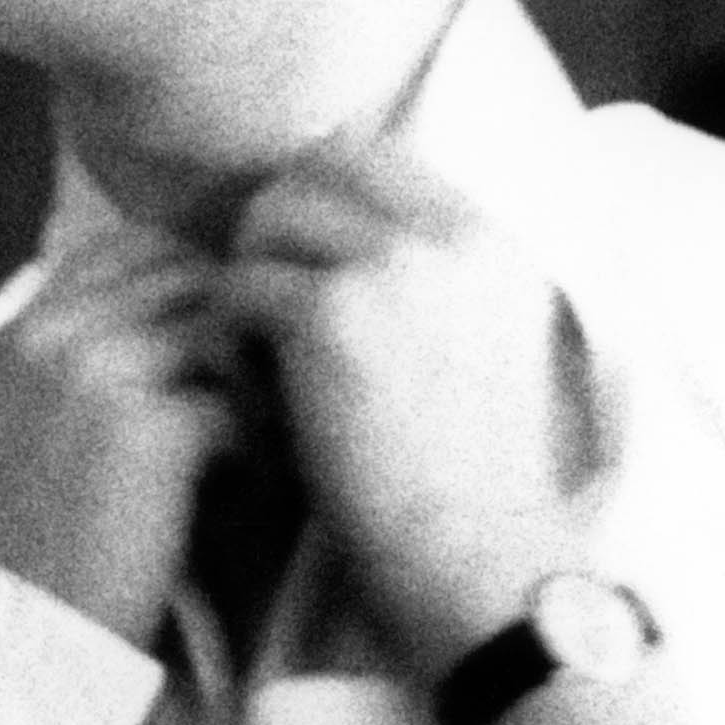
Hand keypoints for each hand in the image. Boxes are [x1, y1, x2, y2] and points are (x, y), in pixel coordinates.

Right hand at [0, 224, 244, 650]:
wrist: (32, 642)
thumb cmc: (52, 548)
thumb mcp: (42, 431)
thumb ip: (91, 360)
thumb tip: (195, 305)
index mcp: (20, 332)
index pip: (129, 246)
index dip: (192, 281)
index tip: (224, 341)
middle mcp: (49, 336)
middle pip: (186, 276)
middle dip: (235, 329)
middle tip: (264, 394)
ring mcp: (92, 372)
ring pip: (221, 328)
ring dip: (253, 383)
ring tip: (263, 441)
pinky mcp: (144, 426)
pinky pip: (236, 403)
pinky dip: (257, 447)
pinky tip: (252, 488)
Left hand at [222, 136, 586, 671]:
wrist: (489, 570)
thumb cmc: (482, 492)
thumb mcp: (492, 354)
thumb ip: (440, 286)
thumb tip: (350, 242)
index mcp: (495, 243)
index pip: (378, 154)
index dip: (319, 193)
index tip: (292, 252)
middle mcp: (451, 236)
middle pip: (318, 167)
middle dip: (274, 222)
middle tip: (255, 294)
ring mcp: (394, 267)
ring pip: (269, 219)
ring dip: (246, 276)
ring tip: (255, 351)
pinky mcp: (334, 315)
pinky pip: (239, 288)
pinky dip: (229, 337)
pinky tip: (250, 393)